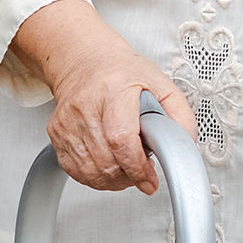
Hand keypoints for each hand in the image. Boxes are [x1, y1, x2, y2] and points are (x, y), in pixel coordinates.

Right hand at [12, 0, 198, 194]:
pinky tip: (109, 167)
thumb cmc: (123, 73)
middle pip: (106, 160)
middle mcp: (85, 106)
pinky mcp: (57, 134)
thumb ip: (180, 116)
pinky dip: (96, 178)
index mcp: (114, 90)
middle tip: (143, 171)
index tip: (150, 178)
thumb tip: (186, 144)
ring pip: (91, 171)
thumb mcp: (162, 85)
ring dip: (115, 180)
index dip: (137, 166)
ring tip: (128, 167)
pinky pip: (76, 170)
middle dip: (130, 176)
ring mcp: (67, 122)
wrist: (85, 62)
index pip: (120, 138)